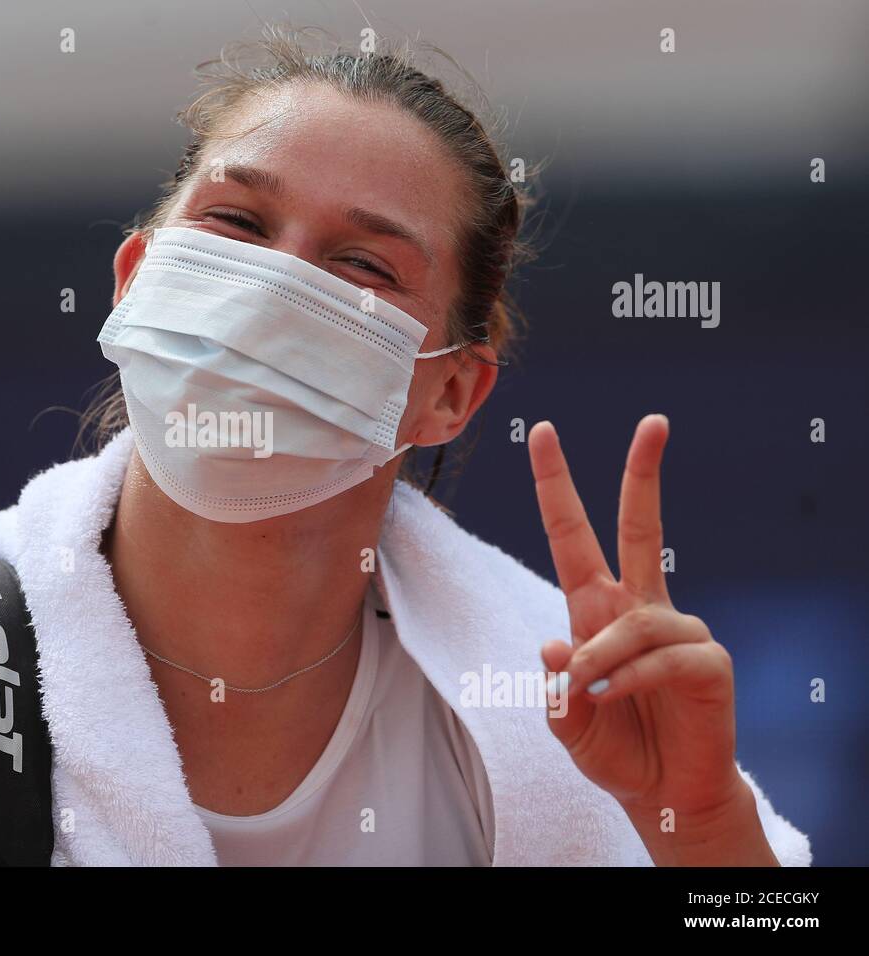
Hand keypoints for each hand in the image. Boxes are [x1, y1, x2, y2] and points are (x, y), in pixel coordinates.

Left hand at [528, 414, 776, 865]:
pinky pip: (661, 657)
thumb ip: (553, 690)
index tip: (541, 432)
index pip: (572, 534)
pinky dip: (630, 680)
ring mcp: (678, 629)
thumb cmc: (615, 747)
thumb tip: (553, 648)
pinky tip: (617, 698)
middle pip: (641, 527)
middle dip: (644, 473)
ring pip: (631, 622)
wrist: (664, 794)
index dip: (555, 485)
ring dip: (600, 659)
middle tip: (654, 421)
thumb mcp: (566, 720)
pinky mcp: (707, 661)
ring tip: (590, 693)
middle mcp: (639, 607)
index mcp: (595, 608)